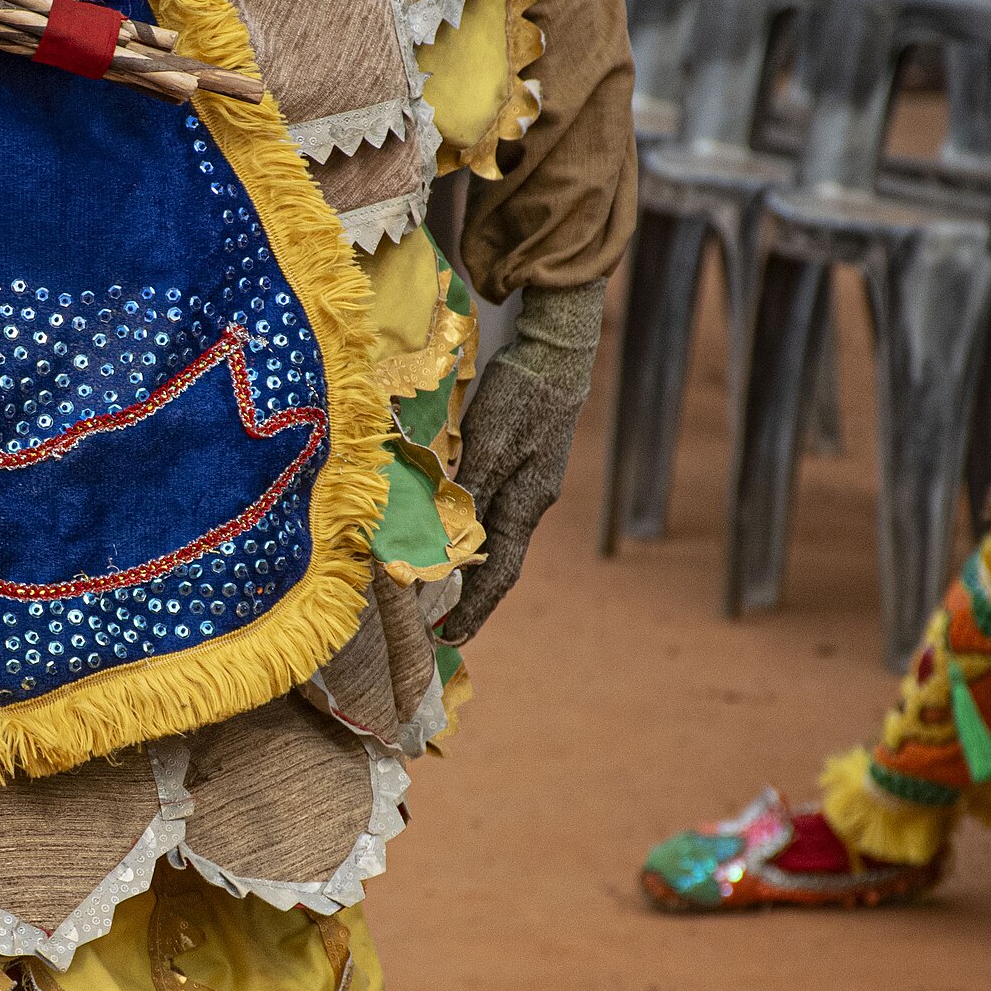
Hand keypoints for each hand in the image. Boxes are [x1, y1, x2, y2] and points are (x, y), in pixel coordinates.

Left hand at [439, 278, 604, 642]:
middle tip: (436, 625)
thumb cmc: (523, 395)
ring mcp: (526, 482)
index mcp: (527, 504)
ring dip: (466, 563)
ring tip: (434, 586)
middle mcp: (530, 501)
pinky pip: (490, 509)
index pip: (501, 572)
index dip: (475, 607)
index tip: (449, 636)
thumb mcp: (491, 440)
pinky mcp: (519, 462)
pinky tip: (449, 530)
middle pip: (498, 561)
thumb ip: (470, 486)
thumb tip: (447, 535)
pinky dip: (469, 529)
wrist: (556, 354)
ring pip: (492, 536)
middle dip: (469, 596)